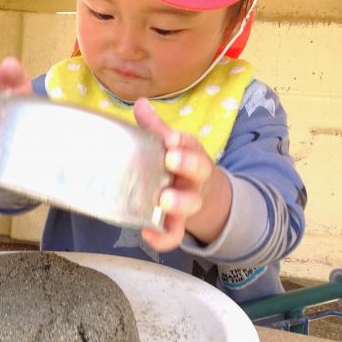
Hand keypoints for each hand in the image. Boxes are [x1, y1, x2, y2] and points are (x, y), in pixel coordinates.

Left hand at [133, 99, 231, 251]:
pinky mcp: (179, 222)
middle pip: (199, 170)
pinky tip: (147, 234)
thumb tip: (140, 103)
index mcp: (189, 153)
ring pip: (190, 203)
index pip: (191, 144)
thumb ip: (154, 128)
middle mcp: (193, 176)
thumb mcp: (169, 145)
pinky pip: (175, 233)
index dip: (182, 142)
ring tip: (163, 200)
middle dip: (187, 164)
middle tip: (171, 160)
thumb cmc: (177, 164)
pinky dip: (163, 238)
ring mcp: (188, 201)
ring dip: (179, 201)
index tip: (171, 139)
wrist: (201, 194)